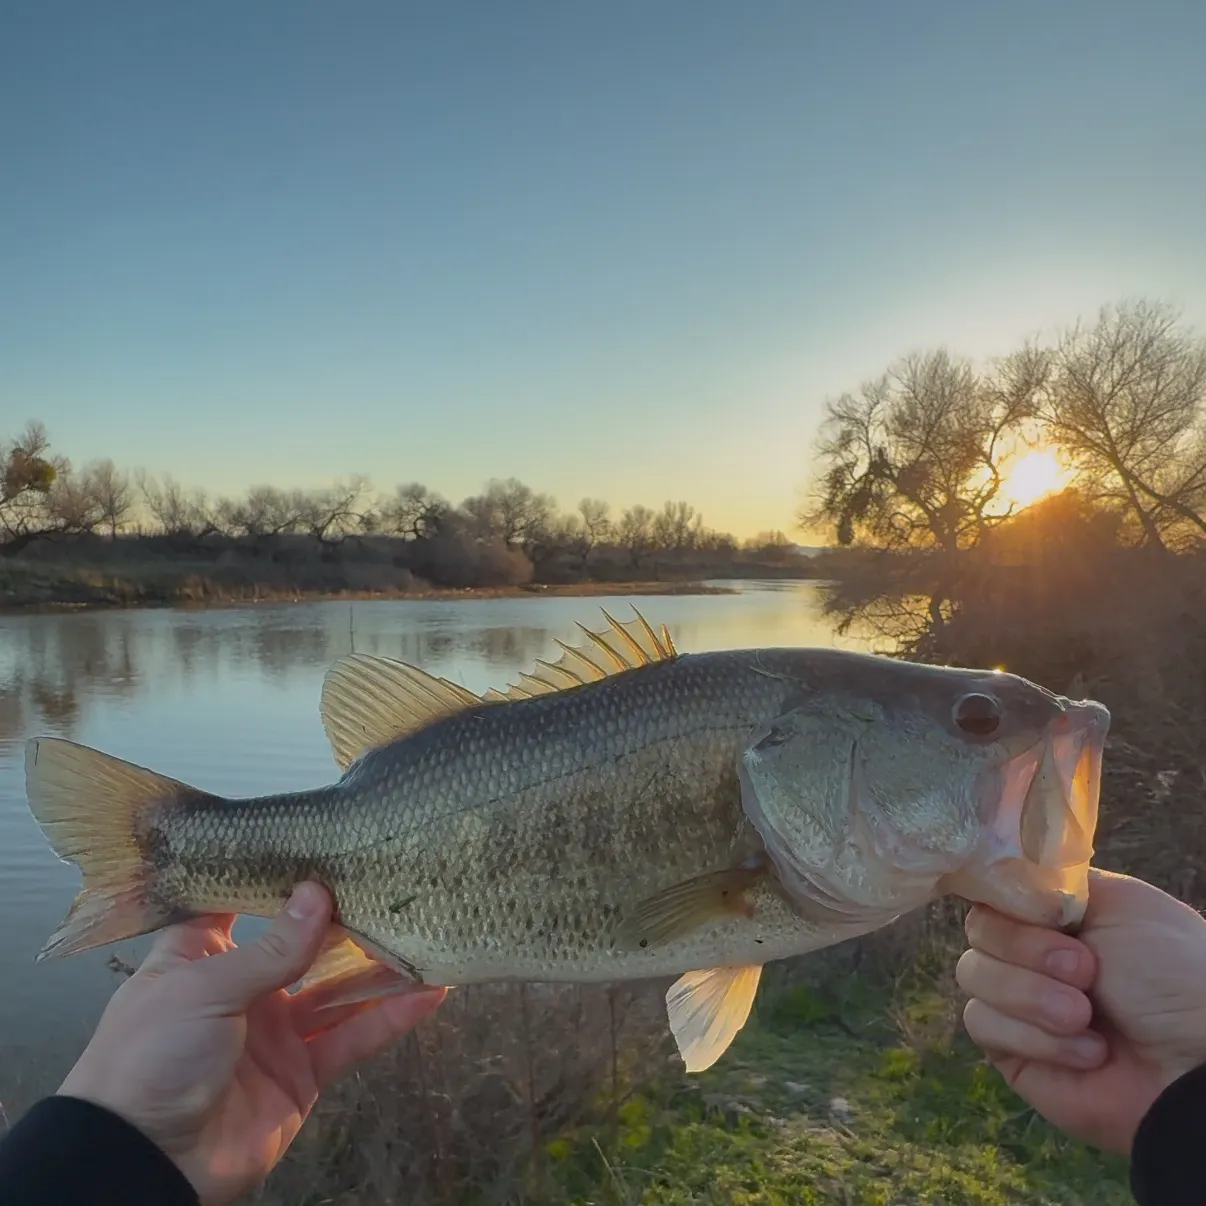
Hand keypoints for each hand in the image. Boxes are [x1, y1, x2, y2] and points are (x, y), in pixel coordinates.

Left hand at [56, 884, 445, 1204]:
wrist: (146, 1163)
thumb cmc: (152, 1056)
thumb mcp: (204, 989)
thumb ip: (271, 947)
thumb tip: (319, 892)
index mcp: (201, 956)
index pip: (241, 903)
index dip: (277, 875)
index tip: (321, 841)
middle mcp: (242, 986)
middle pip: (302, 943)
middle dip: (343, 917)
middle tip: (391, 881)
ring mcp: (276, 1031)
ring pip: (338, 989)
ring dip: (379, 966)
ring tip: (424, 930)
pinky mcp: (303, 1073)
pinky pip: (353, 1037)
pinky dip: (391, 1017)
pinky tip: (430, 991)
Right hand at [957, 868, 1205, 1154]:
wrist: (1193, 1060)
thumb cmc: (1167, 971)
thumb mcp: (1116, 902)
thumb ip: (1046, 881)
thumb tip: (994, 874)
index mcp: (1053, 912)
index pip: (992, 889)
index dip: (1004, 897)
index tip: (1038, 911)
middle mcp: (1030, 952)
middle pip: (978, 931)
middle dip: (1028, 950)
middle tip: (1085, 970)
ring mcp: (1016, 1002)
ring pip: (973, 976)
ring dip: (1032, 996)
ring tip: (1084, 1016)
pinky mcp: (1010, 1051)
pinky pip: (984, 1024)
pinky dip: (1035, 1037)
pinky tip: (1087, 1052)